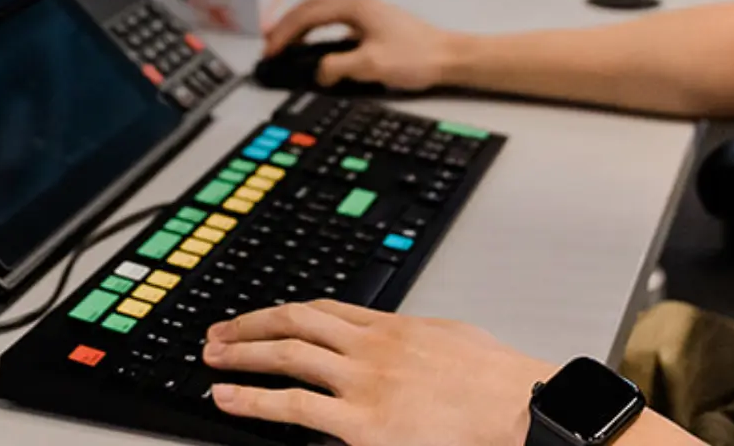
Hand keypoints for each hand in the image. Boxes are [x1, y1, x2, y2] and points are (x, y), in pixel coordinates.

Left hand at [204, 300, 551, 445]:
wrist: (522, 410)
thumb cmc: (499, 384)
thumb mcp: (453, 340)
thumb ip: (417, 339)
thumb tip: (405, 342)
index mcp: (394, 326)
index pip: (324, 309)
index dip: (285, 312)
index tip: (262, 317)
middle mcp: (371, 347)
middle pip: (295, 322)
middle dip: (249, 325)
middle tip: (218, 332)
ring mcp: (363, 383)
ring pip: (286, 355)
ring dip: (241, 354)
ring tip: (211, 359)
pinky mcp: (362, 423)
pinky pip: (294, 407)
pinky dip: (254, 400)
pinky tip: (228, 399)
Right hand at [261, 0, 464, 92]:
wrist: (450, 58)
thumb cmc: (418, 57)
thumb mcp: (371, 65)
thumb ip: (338, 67)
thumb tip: (318, 73)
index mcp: (357, 8)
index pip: (309, 14)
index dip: (285, 31)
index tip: (271, 49)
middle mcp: (360, 6)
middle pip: (312, 8)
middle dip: (288, 25)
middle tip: (271, 44)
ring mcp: (367, 16)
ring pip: (324, 15)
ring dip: (302, 28)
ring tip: (286, 44)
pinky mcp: (374, 28)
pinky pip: (336, 26)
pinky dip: (318, 35)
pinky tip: (316, 49)